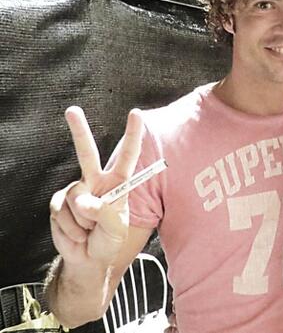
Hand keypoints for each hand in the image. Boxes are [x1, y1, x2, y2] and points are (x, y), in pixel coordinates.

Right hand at [49, 106, 142, 266]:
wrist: (89, 259)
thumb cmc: (110, 240)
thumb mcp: (117, 229)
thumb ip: (105, 214)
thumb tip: (84, 202)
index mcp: (118, 183)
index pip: (128, 156)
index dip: (132, 135)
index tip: (136, 114)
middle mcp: (97, 182)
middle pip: (87, 153)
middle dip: (78, 130)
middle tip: (72, 110)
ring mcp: (77, 191)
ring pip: (75, 197)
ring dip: (82, 221)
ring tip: (90, 230)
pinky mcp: (59, 203)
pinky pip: (60, 211)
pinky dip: (69, 227)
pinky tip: (76, 233)